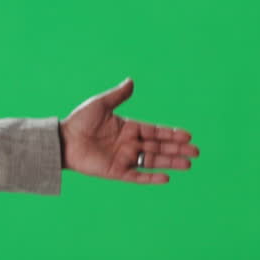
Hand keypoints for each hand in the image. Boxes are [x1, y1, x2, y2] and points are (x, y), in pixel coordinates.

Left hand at [59, 77, 198, 183]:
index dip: (171, 133)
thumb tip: (131, 81)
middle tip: (196, 151)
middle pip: (158, 147)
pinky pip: (137, 176)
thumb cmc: (80, 121)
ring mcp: (124, 158)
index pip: (155, 131)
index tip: (188, 135)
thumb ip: (118, 95)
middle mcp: (129, 144)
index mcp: (128, 128)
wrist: (63, 140)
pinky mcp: (116, 171)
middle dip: (177, 148)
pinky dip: (151, 178)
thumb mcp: (100, 104)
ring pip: (152, 162)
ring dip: (170, 162)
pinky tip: (167, 178)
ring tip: (188, 164)